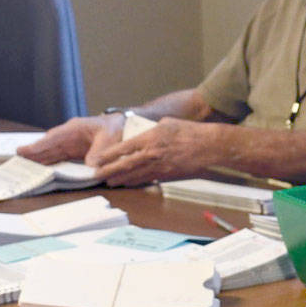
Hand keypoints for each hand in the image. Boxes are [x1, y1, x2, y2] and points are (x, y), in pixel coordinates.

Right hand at [17, 113, 124, 164]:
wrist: (122, 127)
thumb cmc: (114, 129)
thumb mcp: (109, 138)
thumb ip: (99, 152)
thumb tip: (90, 167)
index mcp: (74, 129)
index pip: (53, 138)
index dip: (38, 146)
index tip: (23, 151)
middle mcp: (67, 137)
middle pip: (46, 147)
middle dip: (32, 155)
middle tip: (16, 163)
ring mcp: (68, 146)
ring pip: (49, 154)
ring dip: (38, 162)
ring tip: (23, 170)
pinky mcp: (72, 154)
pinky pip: (57, 160)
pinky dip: (48, 166)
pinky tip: (39, 173)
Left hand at [89, 118, 216, 185]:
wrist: (208, 146)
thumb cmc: (190, 131)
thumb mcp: (167, 123)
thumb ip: (152, 129)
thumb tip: (143, 133)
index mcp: (150, 138)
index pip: (124, 148)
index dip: (108, 155)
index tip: (97, 159)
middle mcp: (152, 153)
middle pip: (125, 165)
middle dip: (109, 171)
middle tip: (97, 175)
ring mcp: (159, 166)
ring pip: (135, 175)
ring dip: (120, 179)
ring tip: (109, 182)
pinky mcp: (167, 175)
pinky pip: (148, 179)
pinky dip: (136, 182)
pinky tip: (129, 183)